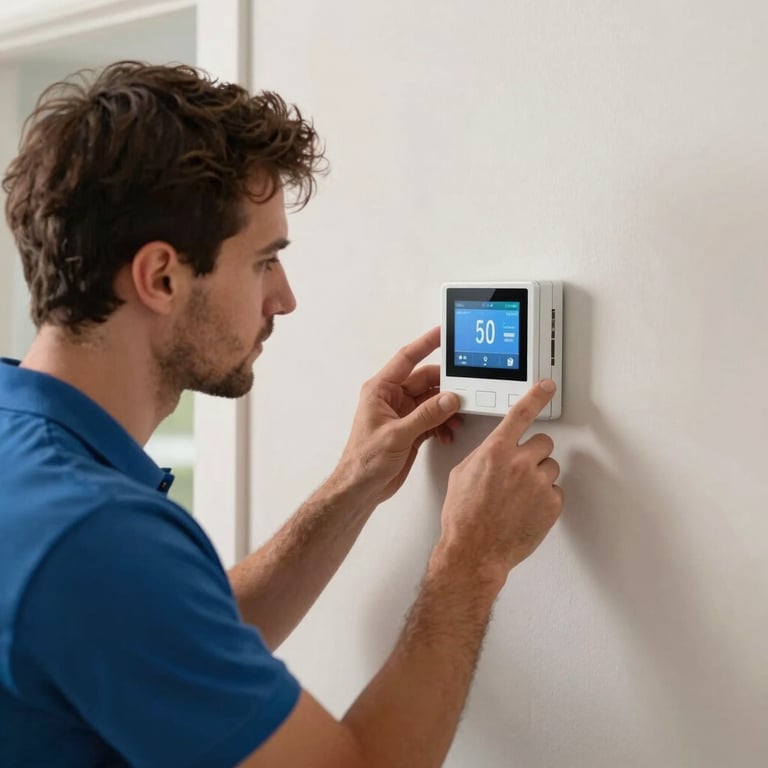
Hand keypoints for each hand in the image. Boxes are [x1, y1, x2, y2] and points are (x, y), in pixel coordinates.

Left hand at [338, 327, 462, 504]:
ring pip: (433, 400)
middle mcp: (392, 398)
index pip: (407, 358)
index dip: (426, 344)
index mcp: (381, 390)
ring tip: (457, 417)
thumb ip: (426, 416)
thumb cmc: (364, 461)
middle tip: (464, 389)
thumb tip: (448, 399)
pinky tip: (448, 432)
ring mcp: (403, 414)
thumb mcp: (397, 435)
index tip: (444, 333)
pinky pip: (434, 417)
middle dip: (446, 386)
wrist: (361, 489)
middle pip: (426, 381)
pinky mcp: (411, 429)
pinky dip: (444, 423)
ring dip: (447, 408)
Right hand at [438, 380, 562, 580]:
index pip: (521, 413)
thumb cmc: (463, 517)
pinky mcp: (551, 504)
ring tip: (519, 497)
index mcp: (495, 451)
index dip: (536, 396)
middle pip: (543, 442)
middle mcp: (519, 463)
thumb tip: (495, 451)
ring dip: (539, 477)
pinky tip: (526, 510)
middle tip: (519, 472)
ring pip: (550, 467)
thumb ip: (484, 455)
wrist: (474, 551)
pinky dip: (544, 499)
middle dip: (533, 454)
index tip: (547, 386)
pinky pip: (555, 492)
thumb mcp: (462, 474)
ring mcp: (538, 484)